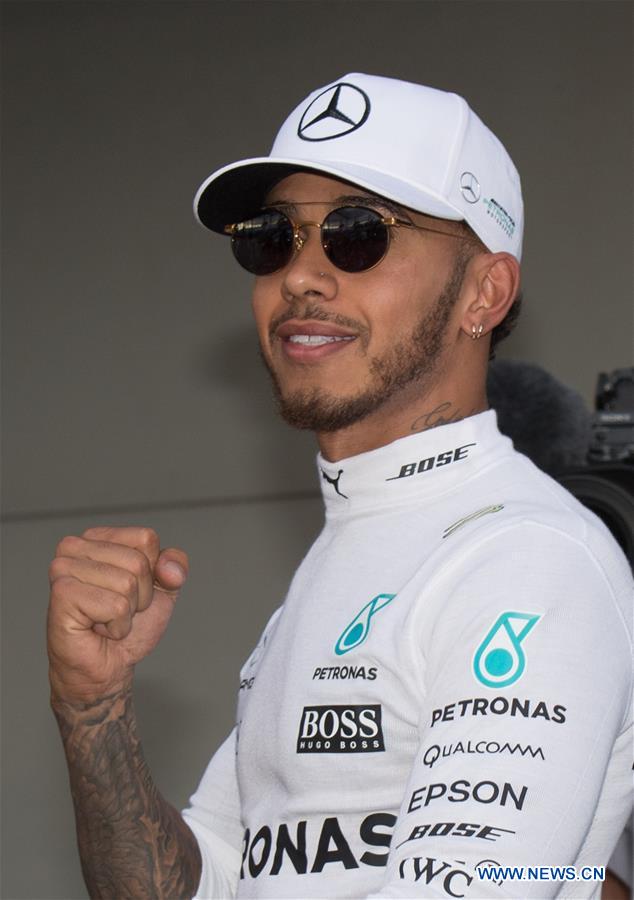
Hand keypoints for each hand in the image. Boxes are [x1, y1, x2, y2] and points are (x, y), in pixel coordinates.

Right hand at [47, 526, 188, 703]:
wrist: (107, 668)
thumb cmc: (129, 627)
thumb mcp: (164, 590)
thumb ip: (175, 568)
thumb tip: (169, 569)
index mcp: (97, 537)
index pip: (145, 538)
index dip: (151, 572)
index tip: (131, 592)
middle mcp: (74, 547)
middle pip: (138, 561)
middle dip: (140, 595)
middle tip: (116, 611)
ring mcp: (64, 569)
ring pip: (127, 583)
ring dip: (127, 613)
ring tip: (105, 620)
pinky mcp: (62, 594)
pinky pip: (116, 606)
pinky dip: (117, 626)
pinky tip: (96, 630)